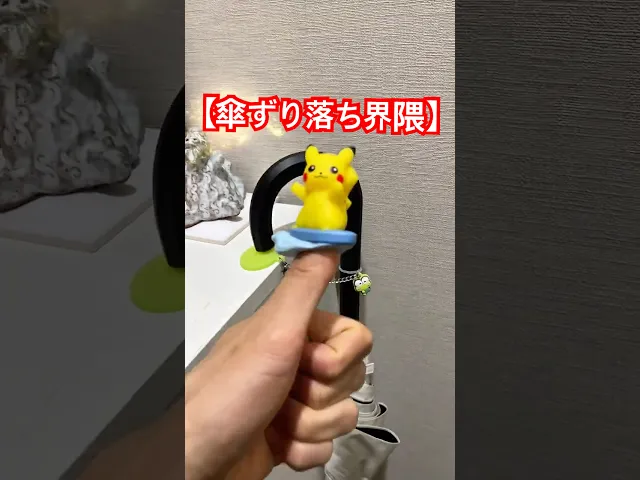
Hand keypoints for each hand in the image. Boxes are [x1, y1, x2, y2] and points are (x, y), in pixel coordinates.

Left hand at [185, 250, 372, 479]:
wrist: (198, 461)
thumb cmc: (225, 395)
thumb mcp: (272, 332)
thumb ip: (304, 285)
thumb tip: (327, 239)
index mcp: (294, 333)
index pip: (355, 338)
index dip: (337, 359)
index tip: (307, 363)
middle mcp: (296, 363)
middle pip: (351, 379)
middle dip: (320, 397)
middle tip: (285, 393)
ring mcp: (295, 401)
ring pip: (341, 415)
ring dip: (309, 427)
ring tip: (275, 422)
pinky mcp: (293, 435)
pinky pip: (325, 445)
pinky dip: (302, 450)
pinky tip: (275, 444)